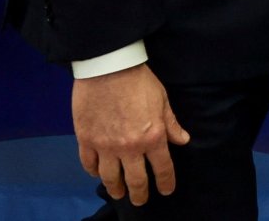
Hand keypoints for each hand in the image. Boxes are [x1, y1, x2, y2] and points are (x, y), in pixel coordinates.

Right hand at [71, 63, 190, 205]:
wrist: (109, 67)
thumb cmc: (139, 81)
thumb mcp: (162, 100)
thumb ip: (171, 124)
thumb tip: (183, 141)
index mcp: (152, 137)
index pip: (162, 169)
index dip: (166, 183)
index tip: (166, 191)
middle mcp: (129, 147)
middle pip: (135, 181)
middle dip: (140, 194)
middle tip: (140, 200)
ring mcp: (105, 146)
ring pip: (110, 178)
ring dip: (116, 188)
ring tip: (119, 193)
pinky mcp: (86, 140)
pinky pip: (89, 164)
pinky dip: (94, 172)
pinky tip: (98, 174)